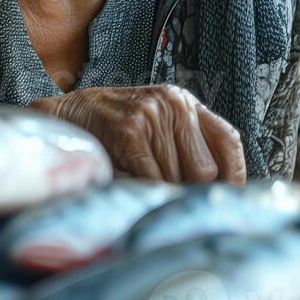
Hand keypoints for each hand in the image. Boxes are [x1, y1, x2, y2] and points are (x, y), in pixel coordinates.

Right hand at [31, 85, 246, 183]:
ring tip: (141, 184)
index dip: (233, 175)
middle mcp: (174, 103)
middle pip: (205, 168)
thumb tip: (217, 191)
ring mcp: (151, 115)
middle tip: (170, 196)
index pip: (229, 141)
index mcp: (185, 102)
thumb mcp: (156, 124)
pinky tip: (131, 182)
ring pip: (177, 177)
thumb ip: (186, 145)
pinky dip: (144, 189)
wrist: (66, 117)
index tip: (226, 198)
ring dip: (161, 191)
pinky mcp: (130, 130)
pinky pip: (151, 177)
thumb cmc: (113, 129)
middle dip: (189, 190)